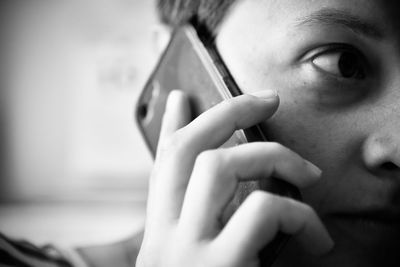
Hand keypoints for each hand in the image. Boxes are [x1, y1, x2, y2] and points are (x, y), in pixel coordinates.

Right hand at [136, 90, 332, 266]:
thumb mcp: (197, 262)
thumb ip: (207, 226)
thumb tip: (232, 189)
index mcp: (158, 237)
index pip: (160, 167)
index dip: (170, 126)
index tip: (181, 97)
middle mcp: (162, 240)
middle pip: (185, 151)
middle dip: (229, 112)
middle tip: (269, 99)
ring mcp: (186, 251)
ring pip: (220, 166)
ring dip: (274, 157)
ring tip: (309, 173)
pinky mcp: (221, 265)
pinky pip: (263, 209)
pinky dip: (298, 213)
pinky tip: (315, 236)